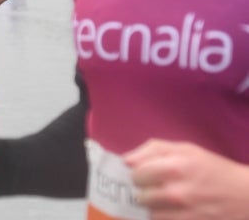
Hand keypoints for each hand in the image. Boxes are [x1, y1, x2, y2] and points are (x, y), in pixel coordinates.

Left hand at [125, 139, 248, 219]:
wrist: (244, 195)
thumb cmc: (211, 168)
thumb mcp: (185, 149)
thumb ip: (151, 150)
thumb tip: (126, 160)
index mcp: (174, 167)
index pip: (136, 173)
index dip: (139, 173)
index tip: (146, 173)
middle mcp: (176, 192)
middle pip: (139, 195)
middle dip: (144, 190)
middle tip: (156, 187)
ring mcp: (183, 213)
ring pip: (148, 213)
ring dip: (152, 207)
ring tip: (164, 200)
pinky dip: (162, 217)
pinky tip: (171, 210)